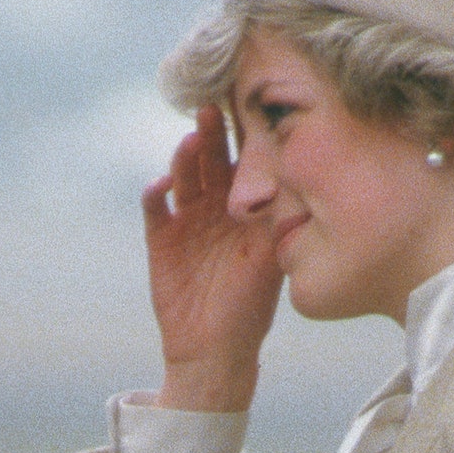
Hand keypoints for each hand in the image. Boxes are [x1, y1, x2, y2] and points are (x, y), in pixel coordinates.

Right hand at [143, 106, 278, 409]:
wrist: (217, 349)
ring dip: (185, 157)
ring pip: (183, 175)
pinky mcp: (161, 238)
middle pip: (211, 157)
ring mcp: (186, 218)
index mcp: (245, 203)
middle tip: (212, 108)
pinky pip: (155, 208)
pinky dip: (155, 194)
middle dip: (212, 132)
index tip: (247, 102)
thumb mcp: (273, 258)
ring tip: (192, 142)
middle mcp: (215, 203)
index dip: (244, 131)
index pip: (244, 158)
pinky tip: (160, 186)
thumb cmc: (252, 305)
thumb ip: (279, 218)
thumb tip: (299, 176)